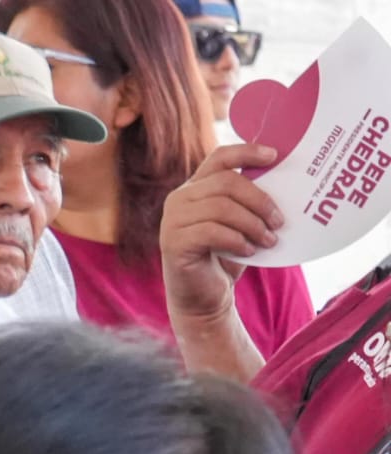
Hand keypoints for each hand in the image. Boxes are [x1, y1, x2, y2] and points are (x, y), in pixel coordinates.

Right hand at [161, 142, 282, 325]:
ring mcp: (172, 221)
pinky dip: (236, 241)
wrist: (202, 298)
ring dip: (252, 224)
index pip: (220, 158)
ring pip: (221, 207)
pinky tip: (248, 251)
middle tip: (279, 221)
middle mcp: (178, 199)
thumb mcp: (236, 223)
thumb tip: (285, 180)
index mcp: (194, 188)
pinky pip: (212, 232)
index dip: (247, 152)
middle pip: (226, 182)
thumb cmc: (223, 258)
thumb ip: (245, 201)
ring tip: (269, 240)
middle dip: (260, 200)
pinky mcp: (173, 243)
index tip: (275, 156)